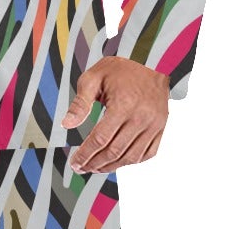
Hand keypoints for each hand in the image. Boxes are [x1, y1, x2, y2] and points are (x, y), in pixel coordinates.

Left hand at [60, 57, 169, 171]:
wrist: (153, 61)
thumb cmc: (122, 68)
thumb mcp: (94, 78)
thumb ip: (80, 103)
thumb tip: (66, 125)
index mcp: (123, 106)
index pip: (100, 139)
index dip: (85, 154)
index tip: (74, 163)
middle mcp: (141, 118)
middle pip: (114, 152)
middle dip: (95, 163)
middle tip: (81, 168)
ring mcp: (154, 125)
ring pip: (130, 157)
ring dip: (111, 166)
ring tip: (96, 168)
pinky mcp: (161, 128)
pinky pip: (147, 154)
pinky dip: (131, 161)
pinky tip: (118, 161)